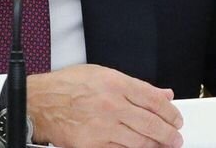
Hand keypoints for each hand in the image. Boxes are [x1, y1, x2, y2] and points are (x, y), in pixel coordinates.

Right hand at [26, 64, 183, 147]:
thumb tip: (162, 94)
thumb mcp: (102, 74)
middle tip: (176, 136)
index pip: (154, 99)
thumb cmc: (67, 86)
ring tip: (164, 145)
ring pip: (140, 141)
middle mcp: (112, 105)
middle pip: (152, 123)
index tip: (176, 117)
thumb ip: (135, 86)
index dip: (171, 111)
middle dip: (169, 133)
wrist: (39, 103)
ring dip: (157, 145)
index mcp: (116, 84)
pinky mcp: (93, 145)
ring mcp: (103, 127)